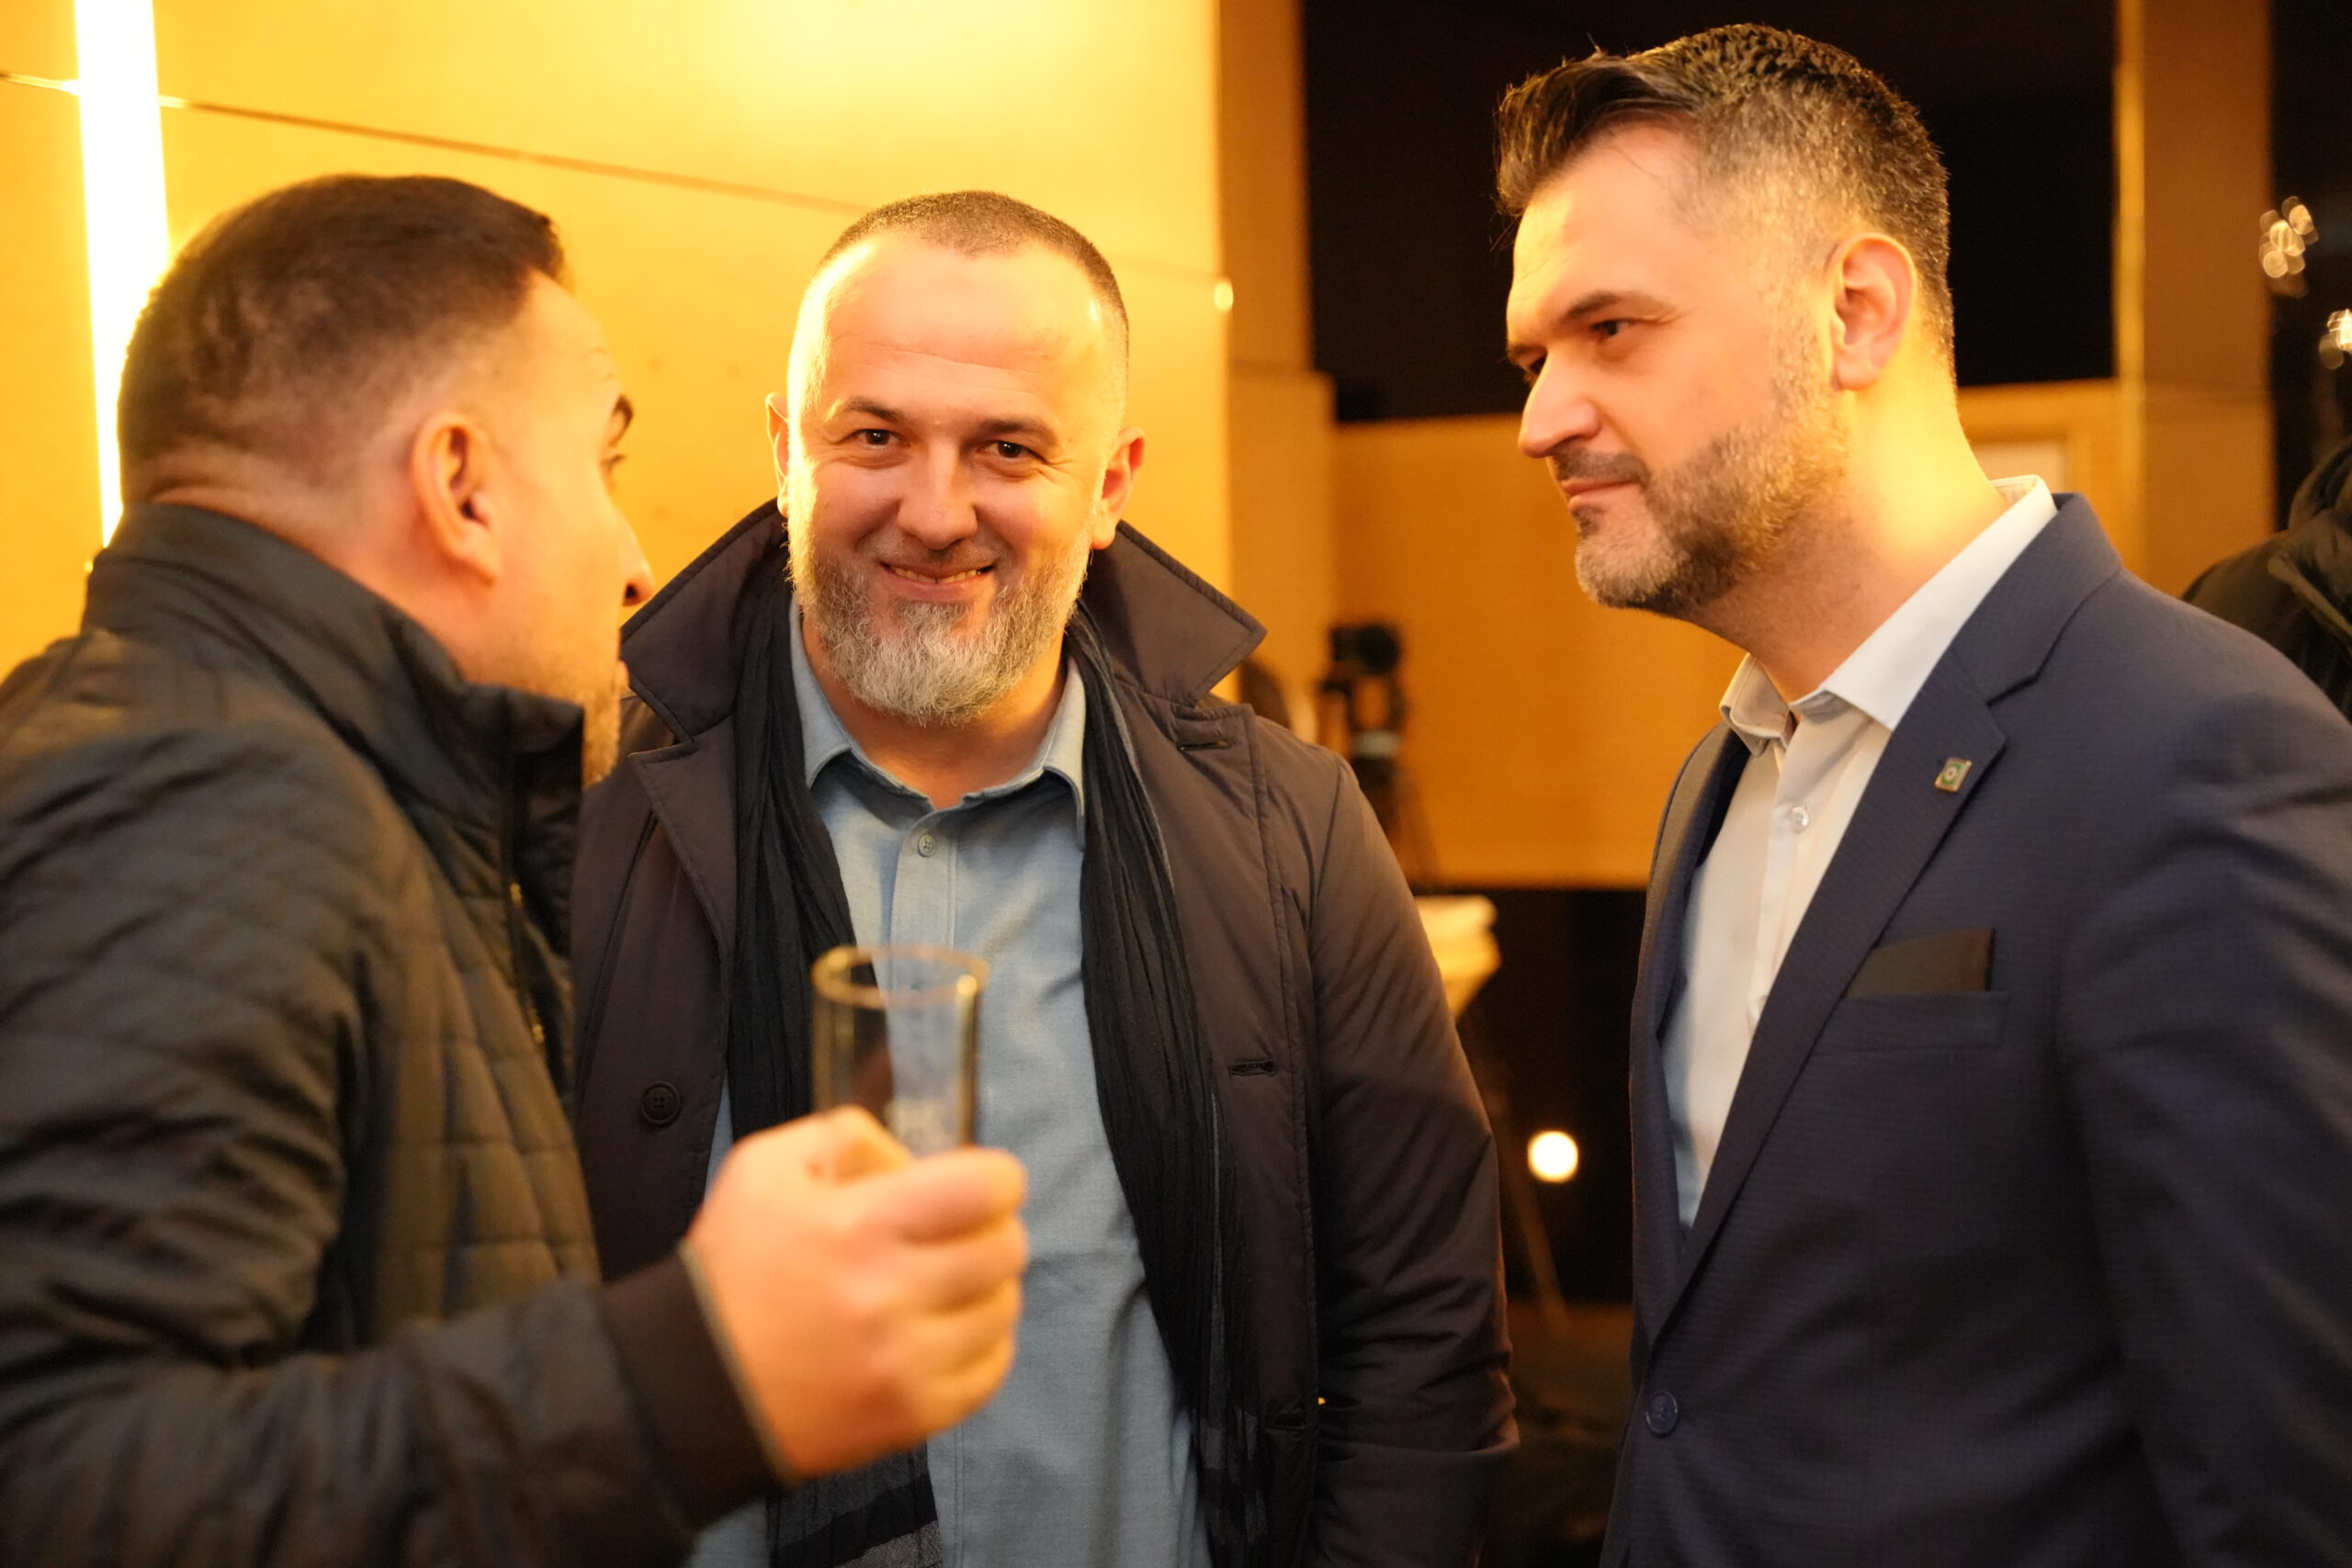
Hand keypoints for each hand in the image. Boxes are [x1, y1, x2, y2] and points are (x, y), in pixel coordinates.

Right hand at [685, 1108, 1027, 1478]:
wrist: (696, 1384)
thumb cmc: (735, 1267)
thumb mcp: (766, 1167)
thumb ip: (848, 1136)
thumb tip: (912, 1158)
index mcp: (859, 1226)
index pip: (986, 1189)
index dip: (994, 1178)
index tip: (973, 1187)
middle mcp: (890, 1297)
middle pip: (1006, 1247)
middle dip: (989, 1229)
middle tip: (954, 1236)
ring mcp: (906, 1366)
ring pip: (1004, 1309)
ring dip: (985, 1288)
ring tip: (943, 1287)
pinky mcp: (913, 1418)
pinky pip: (992, 1369)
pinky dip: (980, 1345)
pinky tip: (942, 1332)